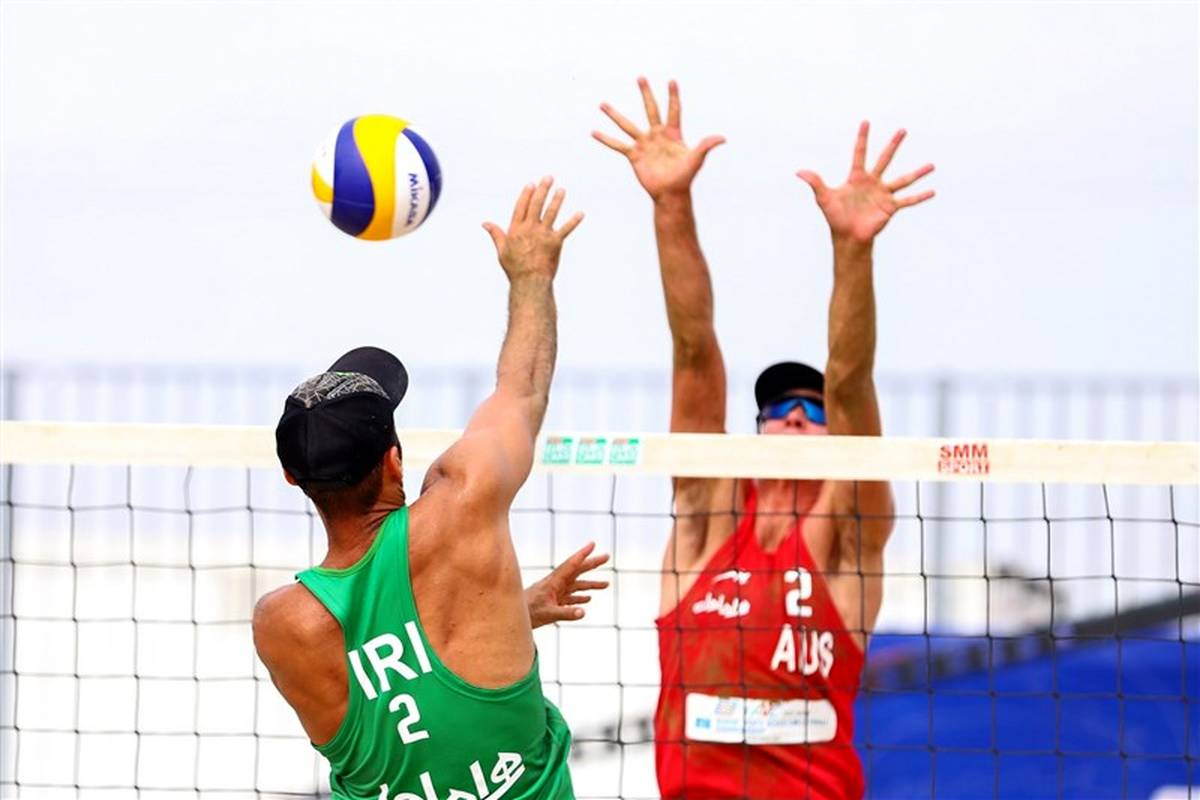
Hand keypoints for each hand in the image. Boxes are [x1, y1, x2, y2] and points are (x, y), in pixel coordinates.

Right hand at [484, 177, 583, 281]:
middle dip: (543, 190)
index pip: (521, 207)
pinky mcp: (555, 242)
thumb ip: (495, 234)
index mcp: (516, 229)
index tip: (531, 184)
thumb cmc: (515, 268)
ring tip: (562, 190)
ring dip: (557, 200)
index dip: (527, 194)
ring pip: (551, 213)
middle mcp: (530, 229)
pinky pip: (566, 229)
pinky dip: (574, 221)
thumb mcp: (501, 250)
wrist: (529, 281)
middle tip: (549, 178)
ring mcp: (543, 235)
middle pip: (536, 205)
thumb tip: (485, 223)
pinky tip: (580, 213)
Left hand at [525, 542, 609, 627]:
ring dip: (591, 584)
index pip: (571, 565)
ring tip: (606, 584)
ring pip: (576, 585)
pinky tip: (588, 599)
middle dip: (592, 564)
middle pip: (577, 571)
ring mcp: (555, 593)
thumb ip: (566, 613)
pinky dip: (580, 597)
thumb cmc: (529, 613)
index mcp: (554, 582)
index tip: (592, 544)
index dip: (582, 554)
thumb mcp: (548, 614)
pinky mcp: (553, 602)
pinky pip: (570, 598)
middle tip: (606, 556)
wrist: (512, 616)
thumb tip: (583, 612)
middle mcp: (556, 584)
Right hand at [593, 77, 725, 200]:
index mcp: (673, 133)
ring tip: (603, 104)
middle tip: (640, 77)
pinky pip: (617, 145)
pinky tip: (594, 132)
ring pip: (627, 125)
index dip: (673, 96)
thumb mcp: (696, 159)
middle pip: (650, 109)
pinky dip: (606, 139)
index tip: (671, 80)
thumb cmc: (684, 177)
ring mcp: (644, 144)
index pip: (674, 110)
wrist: (670, 193)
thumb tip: (722, 138)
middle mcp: (657, 135)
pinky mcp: (634, 155)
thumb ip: (706, 146)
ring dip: (615, 114)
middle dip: (646, 93)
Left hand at [798, 122, 934, 243]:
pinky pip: (908, 201)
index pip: (860, 152)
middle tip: (903, 130)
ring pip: (903, 179)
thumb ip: (815, 182)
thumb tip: (798, 172)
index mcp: (857, 177)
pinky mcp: (890, 207)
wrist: (847, 237)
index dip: (862, 137)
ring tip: (932, 165)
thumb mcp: (824, 198)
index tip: (866, 121)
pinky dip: (920, 197)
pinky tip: (933, 191)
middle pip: (885, 158)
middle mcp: (872, 182)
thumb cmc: (836, 217)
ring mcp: (883, 194)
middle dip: (893, 144)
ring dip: (917, 172)